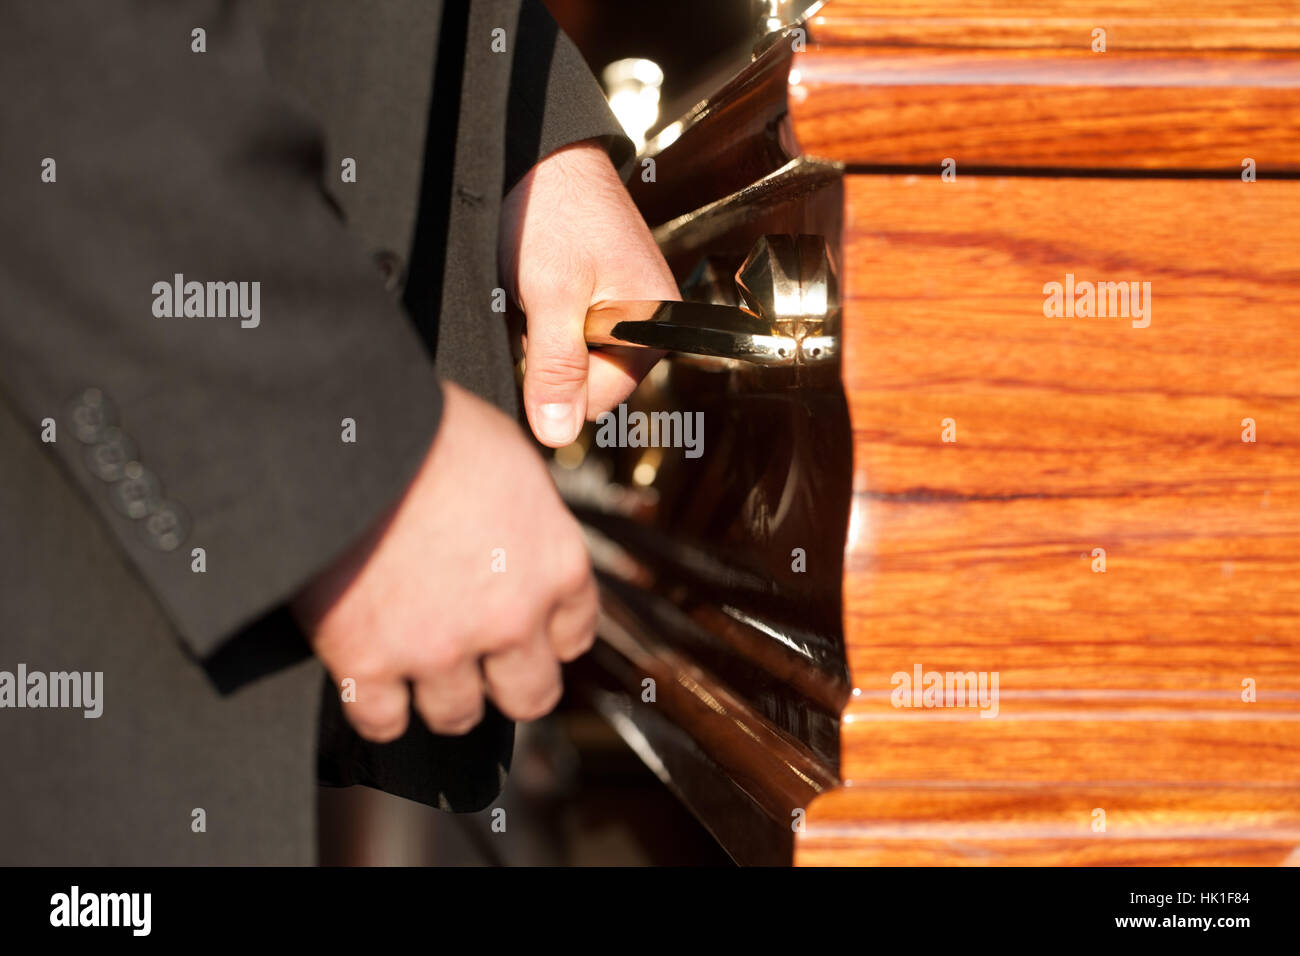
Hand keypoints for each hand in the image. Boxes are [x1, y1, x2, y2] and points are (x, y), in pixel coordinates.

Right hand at [291, 382, 596, 741]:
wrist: (343, 433)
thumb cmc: (427, 425)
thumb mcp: (509, 454)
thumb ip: (526, 511)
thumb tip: (516, 525)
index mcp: (556, 562)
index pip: (573, 633)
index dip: (545, 635)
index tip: (525, 632)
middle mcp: (511, 617)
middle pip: (530, 695)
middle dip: (505, 684)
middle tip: (479, 667)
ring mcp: (441, 647)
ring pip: (457, 715)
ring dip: (438, 696)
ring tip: (415, 664)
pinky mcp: (368, 663)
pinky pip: (382, 720)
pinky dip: (374, 705)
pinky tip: (367, 678)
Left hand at [499, 138, 678, 446]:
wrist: (537, 151)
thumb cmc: (553, 209)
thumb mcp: (551, 295)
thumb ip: (556, 368)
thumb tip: (556, 434)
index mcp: (654, 324)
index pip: (598, 399)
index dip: (556, 385)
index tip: (533, 343)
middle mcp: (644, 323)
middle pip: (586, 383)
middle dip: (548, 359)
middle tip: (532, 308)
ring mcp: (619, 309)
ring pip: (570, 360)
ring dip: (539, 338)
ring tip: (531, 293)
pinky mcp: (595, 296)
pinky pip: (563, 334)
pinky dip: (538, 319)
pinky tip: (530, 289)